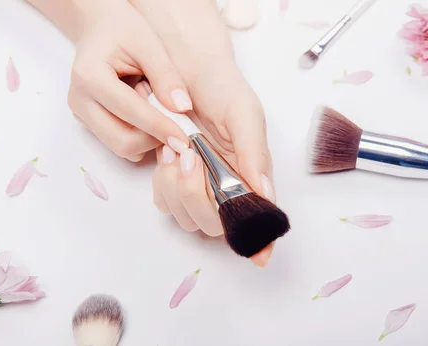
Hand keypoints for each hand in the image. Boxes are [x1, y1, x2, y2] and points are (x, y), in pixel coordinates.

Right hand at [65, 0, 193, 161]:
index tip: (185, 138)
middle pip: (122, 141)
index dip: (161, 128)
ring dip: (147, 139)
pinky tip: (147, 115)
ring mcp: (81, 114)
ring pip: (121, 148)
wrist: (99, 28)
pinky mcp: (88, 122)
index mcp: (90, 77)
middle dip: (154, 140)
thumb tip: (182, 109)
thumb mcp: (149, 44)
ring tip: (156, 109)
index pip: (130, 112)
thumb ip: (166, 76)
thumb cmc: (122, 30)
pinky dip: (139, 139)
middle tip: (176, 125)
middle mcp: (79, 100)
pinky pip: (118, 143)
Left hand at [130, 0, 275, 266]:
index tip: (259, 256)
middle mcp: (227, 187)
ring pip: (185, 217)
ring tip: (176, 149)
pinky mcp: (174, 179)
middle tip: (191, 157)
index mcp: (251, 175)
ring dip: (177, 188)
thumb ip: (254, 153)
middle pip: (214, 225)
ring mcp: (199, 186)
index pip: (258, 217)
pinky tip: (166, 154)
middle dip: (197, 197)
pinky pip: (164, 201)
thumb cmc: (222, 90)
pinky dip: (162, 182)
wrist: (186, 70)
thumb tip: (265, 193)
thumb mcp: (244, 114)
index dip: (259, 241)